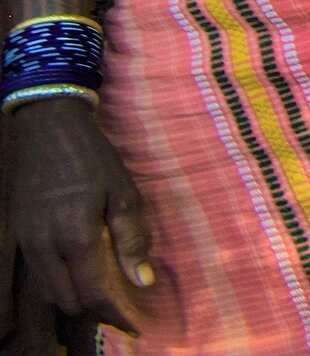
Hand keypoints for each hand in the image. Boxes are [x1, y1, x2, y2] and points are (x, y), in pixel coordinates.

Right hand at [6, 100, 154, 333]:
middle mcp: (44, 247)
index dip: (116, 315)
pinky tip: (81, 275)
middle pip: (69, 300)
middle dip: (96, 312)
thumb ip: (133, 239)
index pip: (94, 293)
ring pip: (51, 291)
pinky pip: (39, 275)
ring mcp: (27, 243)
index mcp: (75, 237)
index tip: (135, 325)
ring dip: (77, 300)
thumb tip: (144, 280)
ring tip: (106, 296)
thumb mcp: (124, 193)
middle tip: (123, 309)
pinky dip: (60, 284)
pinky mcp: (18, 236)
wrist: (47, 129)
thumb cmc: (93, 158)